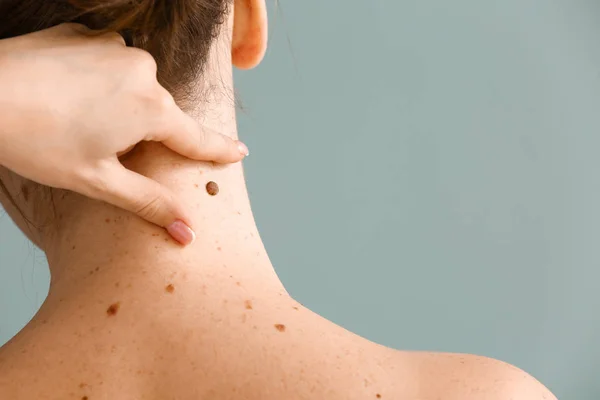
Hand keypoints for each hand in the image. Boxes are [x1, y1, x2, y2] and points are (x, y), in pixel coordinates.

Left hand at [0, 23, 248, 244]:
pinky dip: (98, 79)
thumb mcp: (98, 180)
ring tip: (78, 120)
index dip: (220, 150)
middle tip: (103, 146)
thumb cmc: (36, 140)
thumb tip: (187, 232)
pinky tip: (68, 93)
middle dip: (144, 131)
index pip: (197, 138)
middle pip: (159, 112)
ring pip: (134, 85)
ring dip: (120, 104)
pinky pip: (109, 61)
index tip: (240, 152)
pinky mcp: (89, 33)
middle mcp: (143, 71)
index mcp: (151, 109)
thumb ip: (149, 203)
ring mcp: (115, 46)